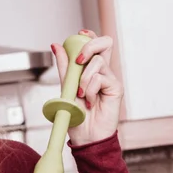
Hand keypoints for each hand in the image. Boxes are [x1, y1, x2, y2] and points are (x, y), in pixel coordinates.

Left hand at [51, 29, 123, 145]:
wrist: (85, 138)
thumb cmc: (77, 118)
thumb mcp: (66, 89)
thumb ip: (64, 68)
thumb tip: (56, 46)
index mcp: (91, 71)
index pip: (95, 45)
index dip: (90, 36)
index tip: (80, 34)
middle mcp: (102, 73)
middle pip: (104, 43)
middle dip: (89, 47)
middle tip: (79, 62)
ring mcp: (110, 80)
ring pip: (98, 61)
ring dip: (84, 78)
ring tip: (80, 95)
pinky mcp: (115, 88)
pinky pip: (101, 77)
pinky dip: (90, 89)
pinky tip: (89, 101)